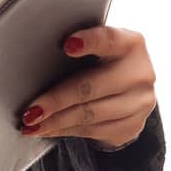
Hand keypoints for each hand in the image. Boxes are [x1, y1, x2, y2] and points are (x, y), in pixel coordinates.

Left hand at [19, 25, 157, 152]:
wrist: (131, 90)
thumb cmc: (103, 62)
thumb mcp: (98, 48)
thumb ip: (77, 48)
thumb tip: (35, 58)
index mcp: (130, 44)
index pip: (110, 40)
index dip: (90, 41)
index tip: (67, 45)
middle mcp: (140, 73)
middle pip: (92, 86)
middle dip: (56, 100)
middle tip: (31, 111)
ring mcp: (139, 103)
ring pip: (90, 115)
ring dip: (56, 121)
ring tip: (31, 124)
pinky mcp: (132, 126)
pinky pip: (92, 131)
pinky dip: (65, 131)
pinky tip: (48, 129)